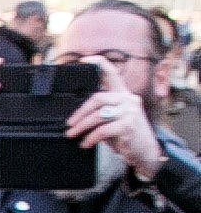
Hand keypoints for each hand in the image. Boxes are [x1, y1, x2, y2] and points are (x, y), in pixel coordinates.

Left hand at [65, 57, 164, 181]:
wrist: (144, 151)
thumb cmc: (125, 135)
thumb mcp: (113, 120)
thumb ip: (100, 112)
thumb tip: (75, 115)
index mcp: (123, 94)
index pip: (112, 74)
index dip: (99, 65)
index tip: (84, 60)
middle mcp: (128, 99)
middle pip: (98, 98)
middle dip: (79, 113)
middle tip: (69, 125)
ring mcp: (130, 111)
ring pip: (98, 115)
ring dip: (81, 127)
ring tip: (72, 135)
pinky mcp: (128, 125)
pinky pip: (102, 130)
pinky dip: (90, 138)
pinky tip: (86, 143)